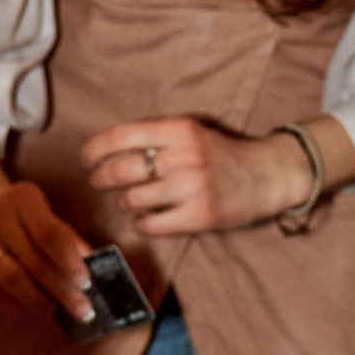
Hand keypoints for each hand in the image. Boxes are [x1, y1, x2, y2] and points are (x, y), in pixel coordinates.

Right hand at [0, 179, 93, 330]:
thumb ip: (69, 240)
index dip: (70, 262)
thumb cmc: (27, 217)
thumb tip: (91, 267)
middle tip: (83, 310)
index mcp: (23, 199)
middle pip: (33, 260)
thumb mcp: (49, 216)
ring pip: (10, 278)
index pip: (50, 234)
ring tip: (56, 310)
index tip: (87, 283)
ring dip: (37, 299)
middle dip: (61, 289)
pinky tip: (33, 311)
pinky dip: (14, 305)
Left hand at [83, 118, 308, 235]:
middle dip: (101, 178)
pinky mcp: (199, 216)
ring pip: (133, 200)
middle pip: (121, 170)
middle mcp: (185, 156)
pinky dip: (141, 224)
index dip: (95, 149)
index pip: (121, 135)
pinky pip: (151, 225)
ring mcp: (193, 188)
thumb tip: (106, 148)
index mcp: (180, 129)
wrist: (268, 175)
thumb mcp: (192, 131)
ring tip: (128, 201)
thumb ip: (156, 136)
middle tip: (98, 181)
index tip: (86, 158)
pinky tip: (145, 219)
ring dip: (123, 202)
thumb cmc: (223, 154)